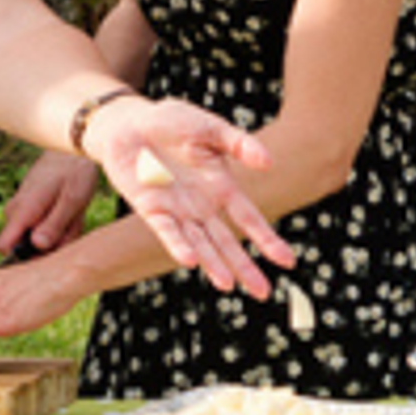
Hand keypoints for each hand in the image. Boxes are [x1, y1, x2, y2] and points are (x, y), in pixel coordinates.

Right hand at [0, 150, 100, 260]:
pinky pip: (44, 227)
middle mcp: (17, 210)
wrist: (72, 148)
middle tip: (74, 224)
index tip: (46, 255)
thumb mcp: (72, 199)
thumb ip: (55, 224)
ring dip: (62, 232)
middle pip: (30, 246)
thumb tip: (37, 246)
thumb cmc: (74, 171)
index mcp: (24, 209)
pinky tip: (72, 212)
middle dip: (56, 242)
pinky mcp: (30, 209)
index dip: (23, 257)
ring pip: (41, 237)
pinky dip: (62, 224)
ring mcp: (22, 209)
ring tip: (75, 214)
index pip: (4, 244)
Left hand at [84, 94, 292, 295]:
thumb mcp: (210, 128)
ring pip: (199, 243)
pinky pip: (166, 230)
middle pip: (226, 241)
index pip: (249, 218)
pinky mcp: (150, 208)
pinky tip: (190, 261)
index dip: (266, 239)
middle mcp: (201, 205)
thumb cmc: (171, 122)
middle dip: (244, 266)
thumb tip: (269, 162)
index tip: (287, 262)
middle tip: (263, 293)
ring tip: (228, 285)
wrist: (128, 121)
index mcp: (221, 187)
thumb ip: (239, 143)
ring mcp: (176, 209)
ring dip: (213, 264)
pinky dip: (177, 244)